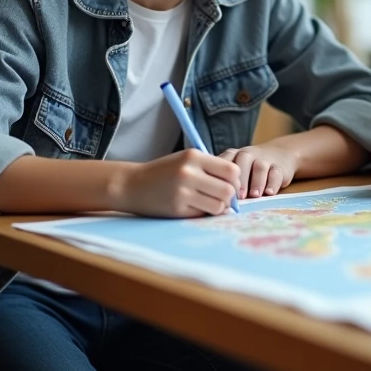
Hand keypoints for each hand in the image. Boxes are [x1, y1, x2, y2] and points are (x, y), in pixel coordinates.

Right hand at [113, 149, 239, 216]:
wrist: (132, 184)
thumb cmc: (165, 171)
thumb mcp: (186, 159)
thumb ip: (211, 168)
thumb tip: (237, 186)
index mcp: (194, 156)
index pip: (231, 170)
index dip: (235, 180)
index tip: (229, 183)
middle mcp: (188, 173)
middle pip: (228, 190)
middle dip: (229, 196)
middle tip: (221, 197)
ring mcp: (182, 192)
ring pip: (218, 206)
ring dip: (217, 207)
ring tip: (207, 202)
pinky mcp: (177, 209)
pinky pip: (203, 214)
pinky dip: (202, 212)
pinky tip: (192, 206)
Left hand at [219, 143, 298, 198]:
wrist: (280, 153)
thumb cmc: (250, 168)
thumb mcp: (235, 168)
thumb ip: (224, 181)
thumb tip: (213, 202)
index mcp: (233, 155)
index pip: (225, 161)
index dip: (222, 175)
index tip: (221, 191)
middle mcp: (248, 154)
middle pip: (243, 161)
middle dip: (241, 179)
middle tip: (239, 196)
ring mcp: (265, 159)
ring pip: (260, 167)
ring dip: (257, 182)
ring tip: (255, 196)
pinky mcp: (280, 167)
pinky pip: (276, 173)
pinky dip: (273, 183)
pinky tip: (269, 193)